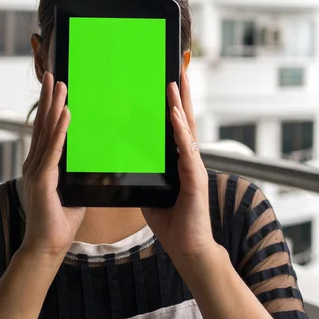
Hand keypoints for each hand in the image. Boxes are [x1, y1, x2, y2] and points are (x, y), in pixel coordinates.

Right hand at [19, 72, 85, 262]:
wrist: (47, 247)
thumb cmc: (61, 220)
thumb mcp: (76, 190)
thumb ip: (84, 175)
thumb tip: (103, 165)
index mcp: (43, 164)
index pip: (46, 129)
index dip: (51, 107)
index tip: (56, 87)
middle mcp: (36, 163)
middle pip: (42, 123)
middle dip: (48, 98)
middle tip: (52, 74)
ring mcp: (36, 170)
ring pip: (46, 131)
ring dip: (54, 107)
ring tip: (59, 85)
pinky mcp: (42, 181)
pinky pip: (53, 151)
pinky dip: (59, 131)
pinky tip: (66, 114)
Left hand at [142, 70, 218, 264]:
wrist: (188, 248)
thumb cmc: (172, 222)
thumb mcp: (150, 192)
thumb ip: (141, 175)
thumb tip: (123, 163)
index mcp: (178, 162)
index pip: (175, 128)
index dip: (172, 106)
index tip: (167, 84)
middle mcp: (189, 160)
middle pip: (185, 121)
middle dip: (182, 95)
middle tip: (179, 70)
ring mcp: (195, 167)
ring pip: (187, 129)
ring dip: (181, 105)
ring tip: (176, 82)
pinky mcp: (196, 179)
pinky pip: (186, 149)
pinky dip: (180, 130)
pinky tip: (175, 114)